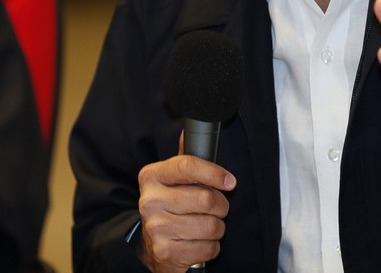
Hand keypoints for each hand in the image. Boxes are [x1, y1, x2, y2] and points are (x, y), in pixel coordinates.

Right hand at [137, 135, 236, 272]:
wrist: (153, 246)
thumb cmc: (171, 205)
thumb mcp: (173, 180)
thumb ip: (186, 158)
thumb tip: (194, 128)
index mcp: (152, 177)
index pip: (187, 166)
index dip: (214, 172)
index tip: (230, 181)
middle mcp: (150, 201)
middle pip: (205, 199)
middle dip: (221, 205)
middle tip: (218, 207)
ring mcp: (156, 228)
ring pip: (210, 225)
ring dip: (218, 227)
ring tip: (208, 225)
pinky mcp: (165, 252)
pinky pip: (207, 247)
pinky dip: (211, 246)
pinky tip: (200, 242)